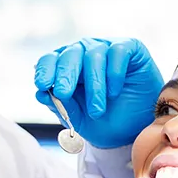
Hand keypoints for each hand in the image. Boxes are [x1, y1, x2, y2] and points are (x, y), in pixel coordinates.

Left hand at [34, 38, 163, 148]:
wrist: (137, 129)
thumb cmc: (106, 121)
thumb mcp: (79, 120)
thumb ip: (61, 106)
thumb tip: (40, 93)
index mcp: (67, 67)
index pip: (50, 59)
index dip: (45, 70)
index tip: (42, 84)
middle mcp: (85, 53)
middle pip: (70, 54)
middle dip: (65, 75)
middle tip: (63, 93)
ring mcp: (107, 48)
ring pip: (93, 56)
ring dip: (94, 86)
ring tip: (97, 111)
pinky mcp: (130, 47)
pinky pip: (118, 52)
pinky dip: (114, 73)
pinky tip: (114, 92)